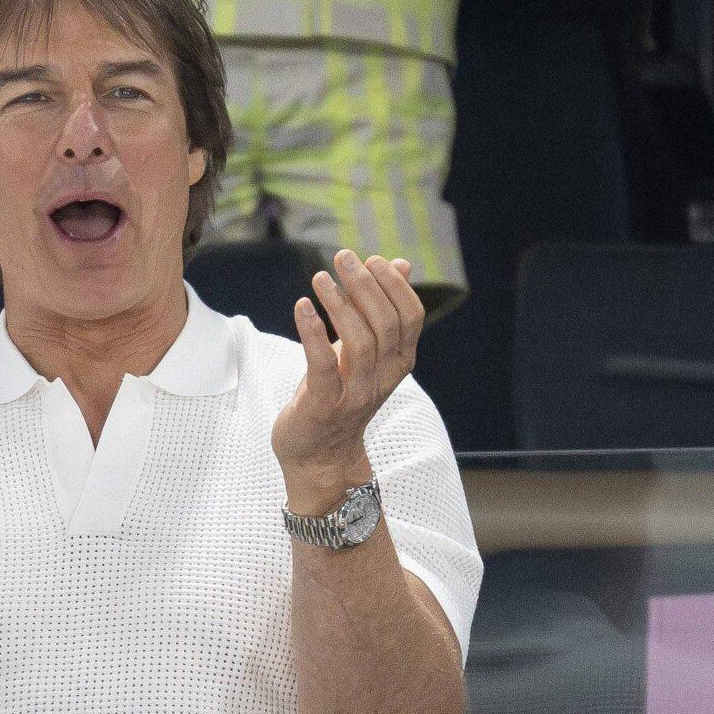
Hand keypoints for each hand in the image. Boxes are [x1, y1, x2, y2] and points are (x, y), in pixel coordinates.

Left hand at [271, 250, 426, 507]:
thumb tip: (400, 263)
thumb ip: (380, 308)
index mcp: (399, 363)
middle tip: (342, 257)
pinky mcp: (324, 406)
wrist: (319, 456)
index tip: (372, 259)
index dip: (393, 284)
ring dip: (339, 304)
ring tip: (320, 277)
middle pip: (385, 324)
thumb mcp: (364, 352)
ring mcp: (356, 395)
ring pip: (359, 342)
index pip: (410, 316)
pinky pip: (323, 364)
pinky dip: (313, 332)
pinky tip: (303, 306)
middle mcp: (383, 379)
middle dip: (365, 285)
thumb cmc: (340, 395)